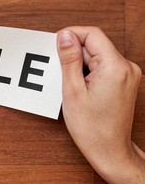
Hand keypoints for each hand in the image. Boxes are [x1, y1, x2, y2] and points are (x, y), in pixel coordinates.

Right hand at [56, 26, 144, 183]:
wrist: (109, 149)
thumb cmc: (91, 127)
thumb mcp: (72, 90)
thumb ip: (69, 59)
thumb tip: (65, 35)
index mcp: (115, 67)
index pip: (92, 34)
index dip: (71, 35)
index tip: (55, 44)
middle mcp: (126, 67)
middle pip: (95, 45)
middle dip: (74, 54)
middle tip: (59, 72)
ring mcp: (128, 75)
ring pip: (97, 56)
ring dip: (80, 64)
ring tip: (70, 85)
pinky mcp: (125, 81)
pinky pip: (103, 66)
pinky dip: (88, 72)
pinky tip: (80, 87)